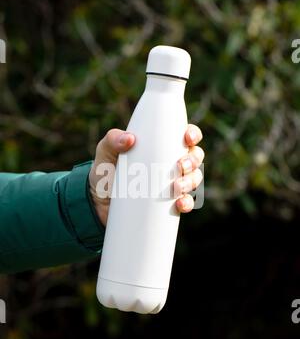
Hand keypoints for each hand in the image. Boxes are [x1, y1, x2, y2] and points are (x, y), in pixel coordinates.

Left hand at [89, 125, 203, 225]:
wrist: (98, 202)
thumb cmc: (105, 170)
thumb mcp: (105, 151)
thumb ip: (113, 140)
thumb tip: (130, 139)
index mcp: (161, 145)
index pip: (184, 136)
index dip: (192, 134)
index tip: (187, 138)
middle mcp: (171, 163)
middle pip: (195, 157)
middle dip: (193, 160)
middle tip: (180, 166)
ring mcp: (172, 184)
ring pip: (194, 179)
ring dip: (191, 182)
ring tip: (177, 187)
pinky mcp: (168, 203)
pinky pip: (185, 202)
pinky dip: (187, 203)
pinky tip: (180, 204)